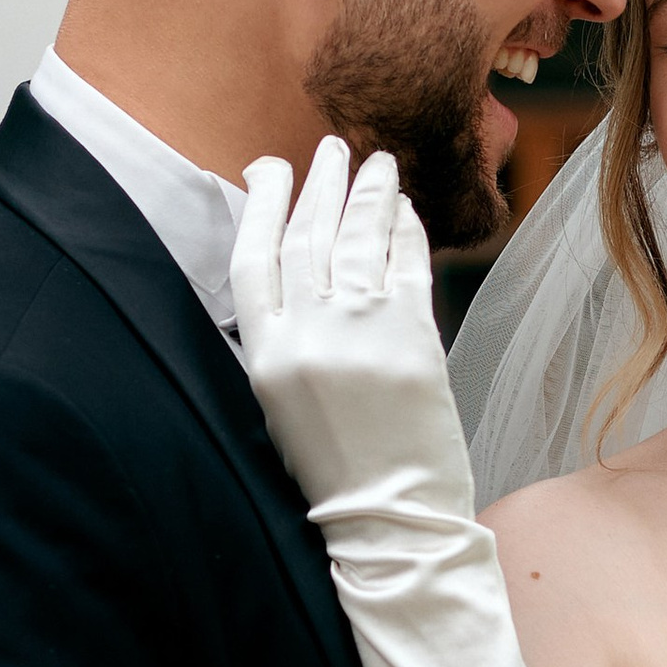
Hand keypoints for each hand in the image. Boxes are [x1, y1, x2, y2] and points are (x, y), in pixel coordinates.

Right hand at [232, 140, 474, 530]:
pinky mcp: (412, 336)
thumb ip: (284, 338)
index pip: (254, 255)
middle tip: (329, 148)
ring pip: (357, 238)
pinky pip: (406, 264)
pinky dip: (405, 231)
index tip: (270, 168)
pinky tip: (405, 210)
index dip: (263, 204)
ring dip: (366, 192)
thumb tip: (296, 274)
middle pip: (307, 234)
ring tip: (374, 162)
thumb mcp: (284, 403)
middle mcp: (306, 333)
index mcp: (264, 353)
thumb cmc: (335, 470)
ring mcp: (361, 330)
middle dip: (319, 183)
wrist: (389, 517)